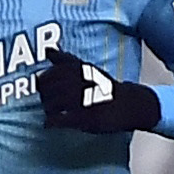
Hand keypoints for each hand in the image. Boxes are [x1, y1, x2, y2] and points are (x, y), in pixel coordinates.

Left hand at [38, 46, 160, 133]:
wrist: (131, 104)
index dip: (44, 80)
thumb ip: (66, 60)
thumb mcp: (87, 69)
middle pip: (51, 88)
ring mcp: (86, 101)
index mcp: (83, 71)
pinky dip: (51, 122)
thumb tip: (49, 50)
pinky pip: (61, 120)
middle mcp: (84, 83)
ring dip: (48, 108)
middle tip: (45, 100)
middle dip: (44, 95)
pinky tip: (49, 123)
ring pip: (54, 103)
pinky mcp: (87, 118)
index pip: (54, 72)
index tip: (43, 85)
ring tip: (50, 111)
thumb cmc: (104, 86)